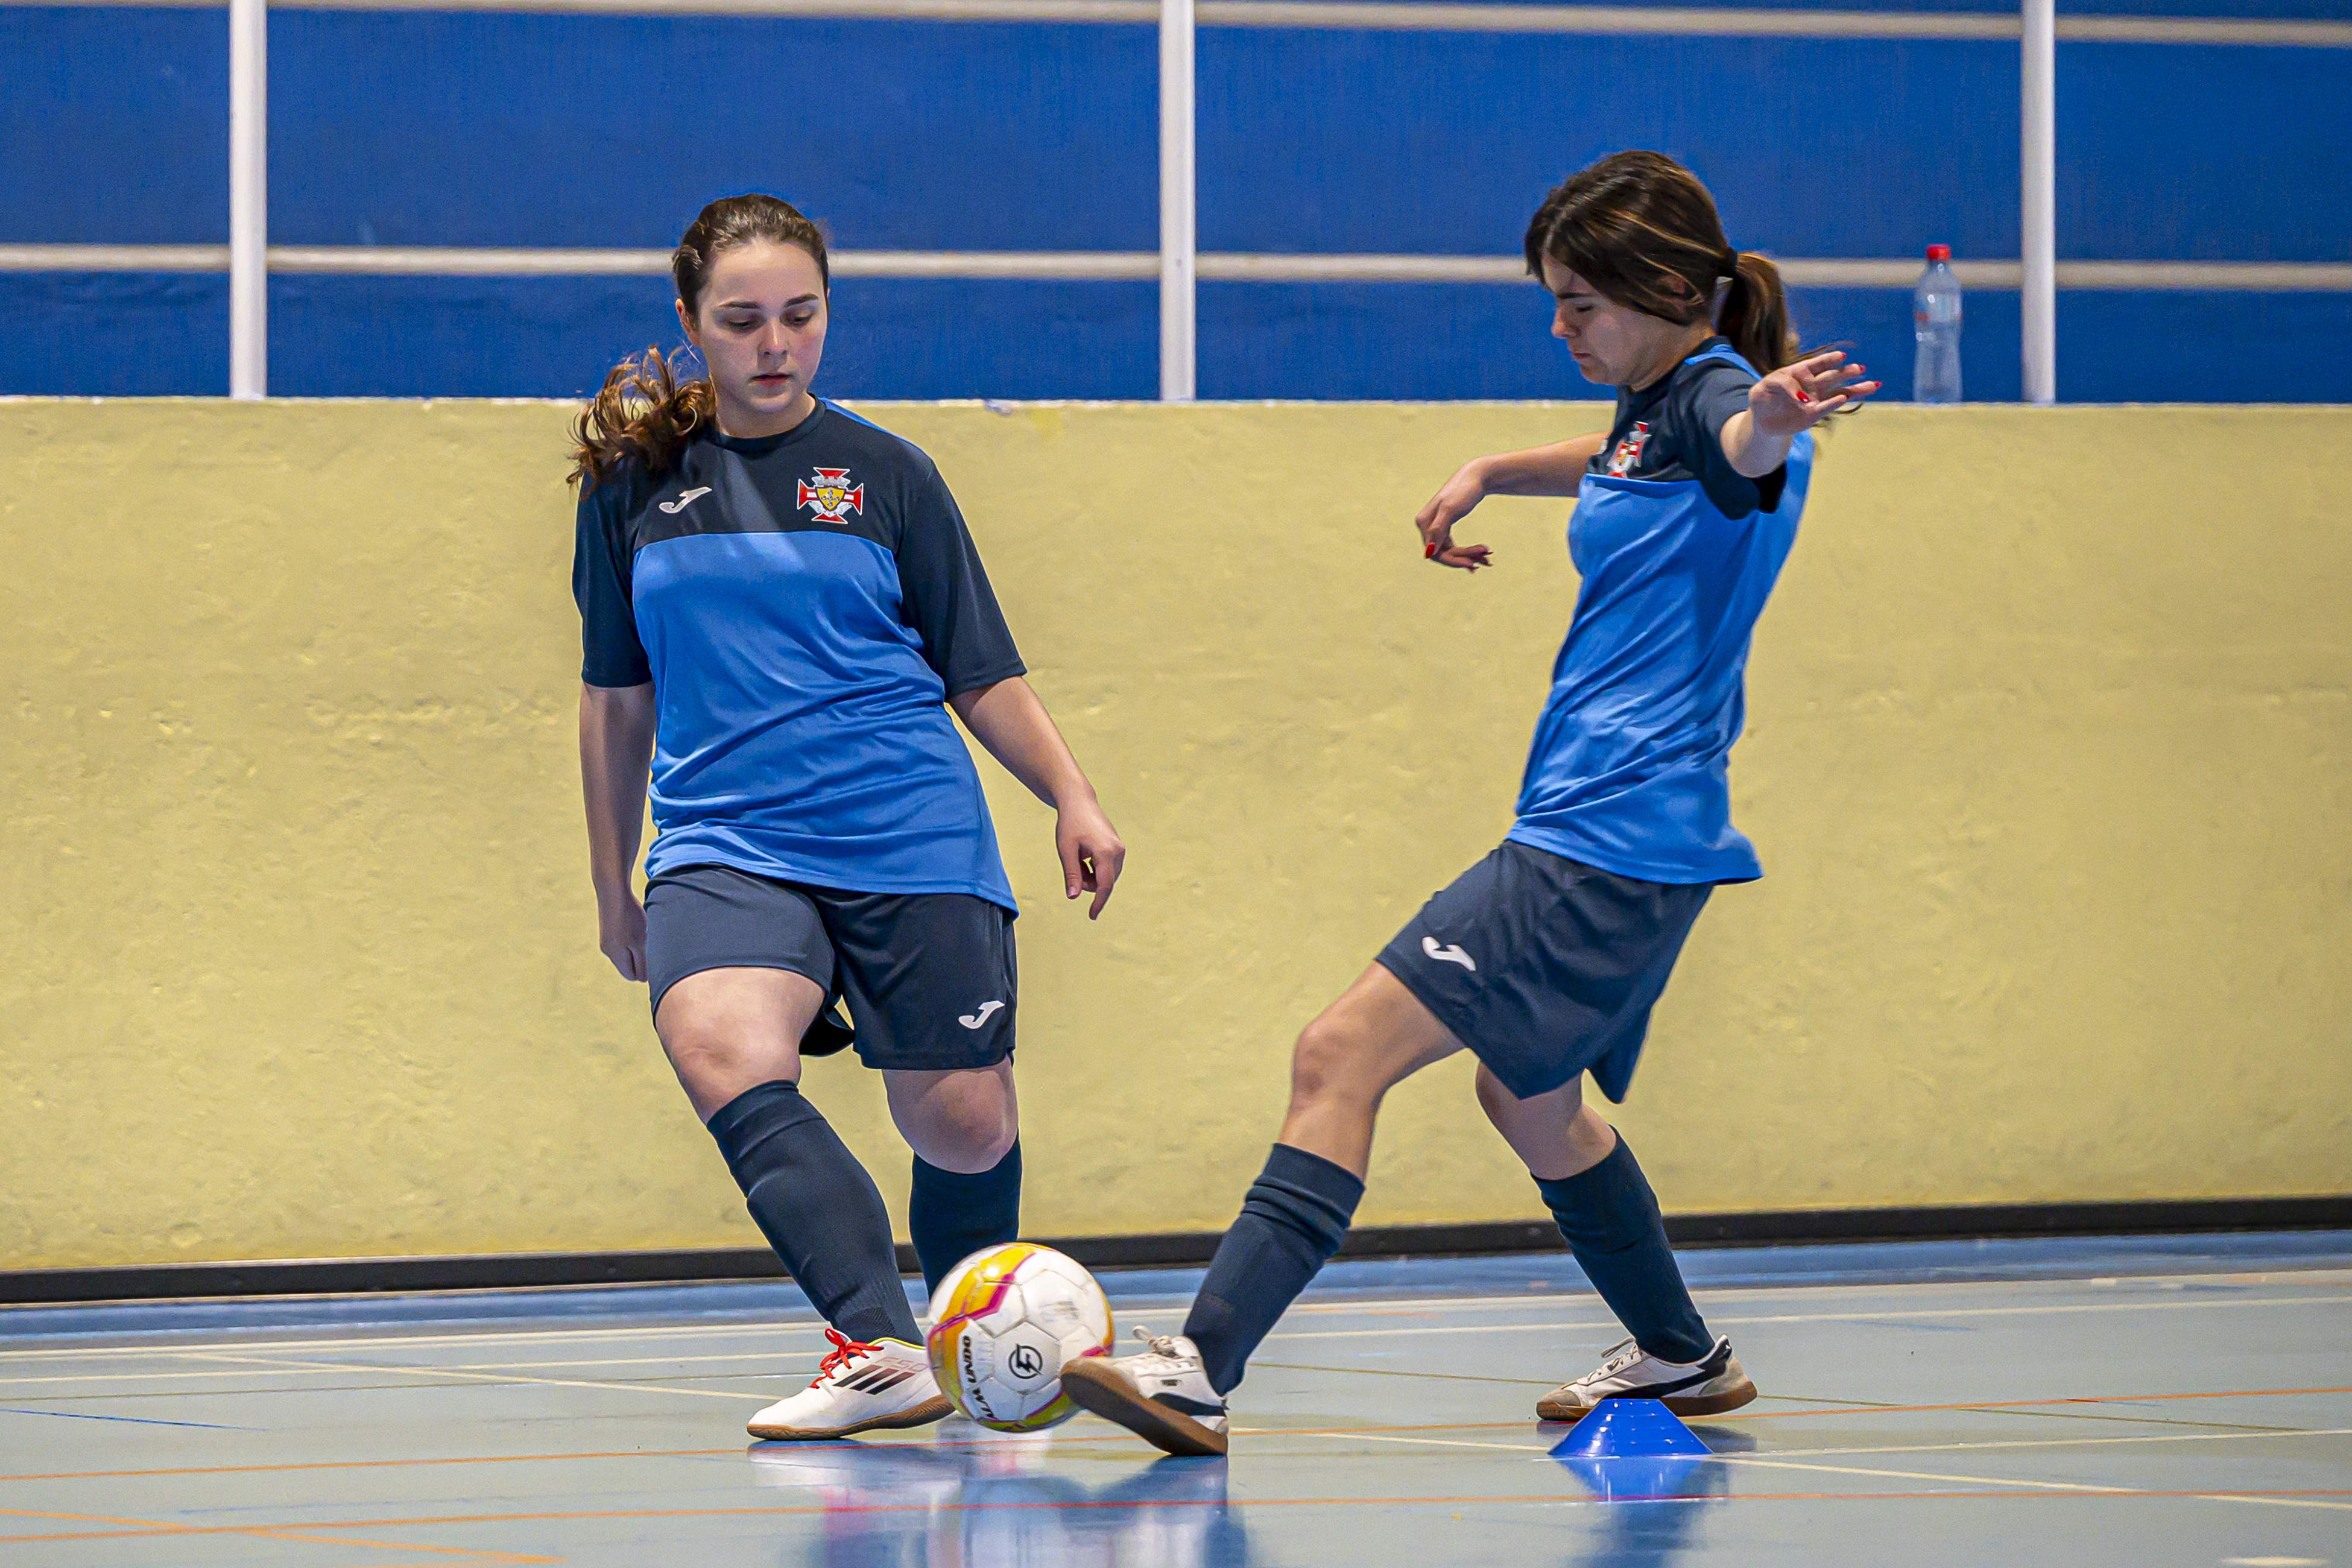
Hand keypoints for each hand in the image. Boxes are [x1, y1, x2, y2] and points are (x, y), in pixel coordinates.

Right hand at [597, 889, 646, 981]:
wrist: (613, 892)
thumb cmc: (630, 917)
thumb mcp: (640, 942)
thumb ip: (642, 963)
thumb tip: (643, 980)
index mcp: (615, 956)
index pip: (632, 976)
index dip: (646, 971)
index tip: (655, 957)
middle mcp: (608, 951)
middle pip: (629, 965)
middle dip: (642, 959)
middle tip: (652, 944)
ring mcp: (607, 940)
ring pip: (627, 952)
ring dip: (638, 947)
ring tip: (644, 932)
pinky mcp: (608, 930)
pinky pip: (623, 942)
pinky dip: (632, 937)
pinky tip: (637, 924)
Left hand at [1055, 794, 1126, 919]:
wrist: (1079, 802)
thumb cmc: (1070, 824)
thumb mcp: (1066, 850)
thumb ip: (1071, 874)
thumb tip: (1073, 897)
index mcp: (1106, 852)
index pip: (1104, 886)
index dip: (1098, 903)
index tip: (1092, 916)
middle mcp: (1118, 851)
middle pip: (1103, 882)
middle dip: (1087, 882)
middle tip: (1072, 863)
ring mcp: (1120, 849)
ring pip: (1105, 876)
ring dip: (1090, 875)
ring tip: (1078, 857)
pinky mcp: (1118, 848)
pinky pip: (1107, 868)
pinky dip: (1094, 868)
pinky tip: (1084, 854)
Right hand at [1414, 459, 1495, 571]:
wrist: (1477, 476)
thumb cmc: (1463, 490)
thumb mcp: (1450, 509)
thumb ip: (1438, 529)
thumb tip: (1429, 552)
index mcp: (1424, 522)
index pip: (1435, 552)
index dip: (1453, 560)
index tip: (1472, 563)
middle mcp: (1426, 525)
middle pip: (1443, 552)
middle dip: (1464, 557)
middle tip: (1486, 560)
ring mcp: (1436, 526)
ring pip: (1450, 551)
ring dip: (1468, 555)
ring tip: (1487, 559)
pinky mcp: (1446, 525)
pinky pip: (1453, 545)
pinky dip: (1467, 550)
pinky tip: (1480, 555)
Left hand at [1748, 349, 1880, 438]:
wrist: (1761, 418)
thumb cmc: (1763, 397)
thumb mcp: (1763, 387)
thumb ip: (1781, 384)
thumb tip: (1803, 398)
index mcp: (1801, 372)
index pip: (1818, 363)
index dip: (1830, 359)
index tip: (1841, 357)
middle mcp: (1812, 384)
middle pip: (1834, 376)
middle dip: (1847, 372)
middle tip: (1860, 368)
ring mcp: (1816, 399)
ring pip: (1840, 392)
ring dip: (1855, 388)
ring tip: (1873, 384)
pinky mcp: (1813, 414)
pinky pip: (1826, 408)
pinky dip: (1835, 403)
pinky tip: (1845, 399)